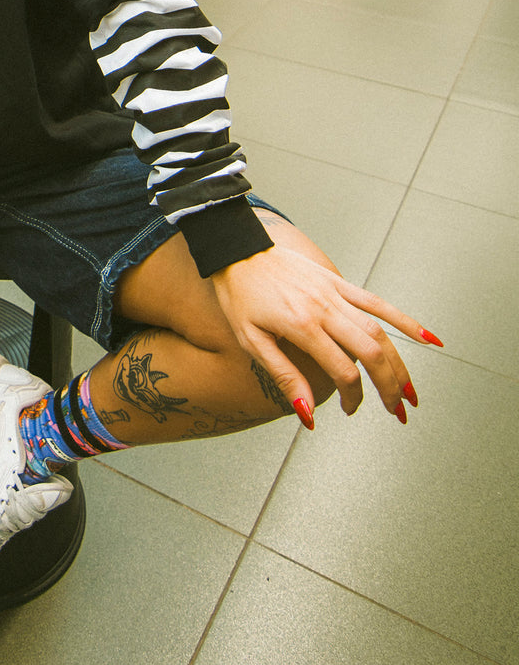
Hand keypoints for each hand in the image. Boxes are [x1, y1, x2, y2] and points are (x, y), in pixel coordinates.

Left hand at [210, 246, 433, 424]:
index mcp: (301, 325)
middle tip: (396, 410)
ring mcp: (334, 293)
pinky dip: (405, 320)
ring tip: (411, 390)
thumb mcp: (250, 340)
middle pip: (371, 353)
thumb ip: (284, 375)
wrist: (236, 251)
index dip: (352, 396)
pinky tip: (427, 338)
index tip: (349, 409)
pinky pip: (377, 302)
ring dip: (400, 363)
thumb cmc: (239, 295)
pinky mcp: (338, 282)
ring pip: (380, 331)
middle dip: (389, 386)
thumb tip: (307, 412)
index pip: (342, 370)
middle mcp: (323, 308)